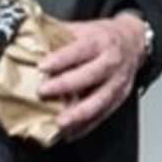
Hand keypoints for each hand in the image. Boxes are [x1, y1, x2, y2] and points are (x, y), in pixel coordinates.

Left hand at [37, 11, 147, 139]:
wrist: (134, 42)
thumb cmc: (104, 37)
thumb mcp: (83, 28)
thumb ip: (58, 34)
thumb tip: (27, 37)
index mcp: (100, 42)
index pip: (81, 50)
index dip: (62, 58)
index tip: (43, 66)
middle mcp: (112, 62)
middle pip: (91, 75)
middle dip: (67, 85)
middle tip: (44, 92)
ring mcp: (118, 82)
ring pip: (100, 100)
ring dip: (79, 113)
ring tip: (60, 123)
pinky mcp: (119, 98)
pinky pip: (104, 114)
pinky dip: (87, 126)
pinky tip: (71, 133)